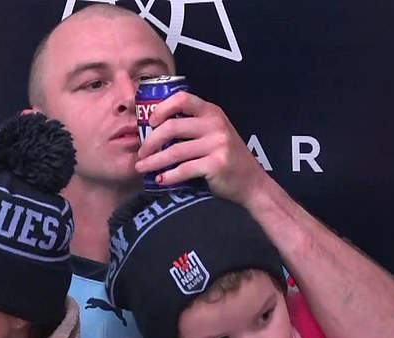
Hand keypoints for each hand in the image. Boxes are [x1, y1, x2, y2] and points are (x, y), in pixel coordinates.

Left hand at [135, 92, 266, 204]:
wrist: (252, 182)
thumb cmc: (227, 158)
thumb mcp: (214, 133)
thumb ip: (192, 127)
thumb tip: (154, 130)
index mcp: (212, 112)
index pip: (182, 99)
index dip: (161, 109)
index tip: (149, 123)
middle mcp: (215, 125)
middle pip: (172, 127)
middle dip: (150, 141)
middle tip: (141, 153)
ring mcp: (217, 144)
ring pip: (174, 151)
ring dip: (153, 161)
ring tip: (142, 168)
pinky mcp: (216, 164)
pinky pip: (184, 169)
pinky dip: (168, 176)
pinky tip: (159, 180)